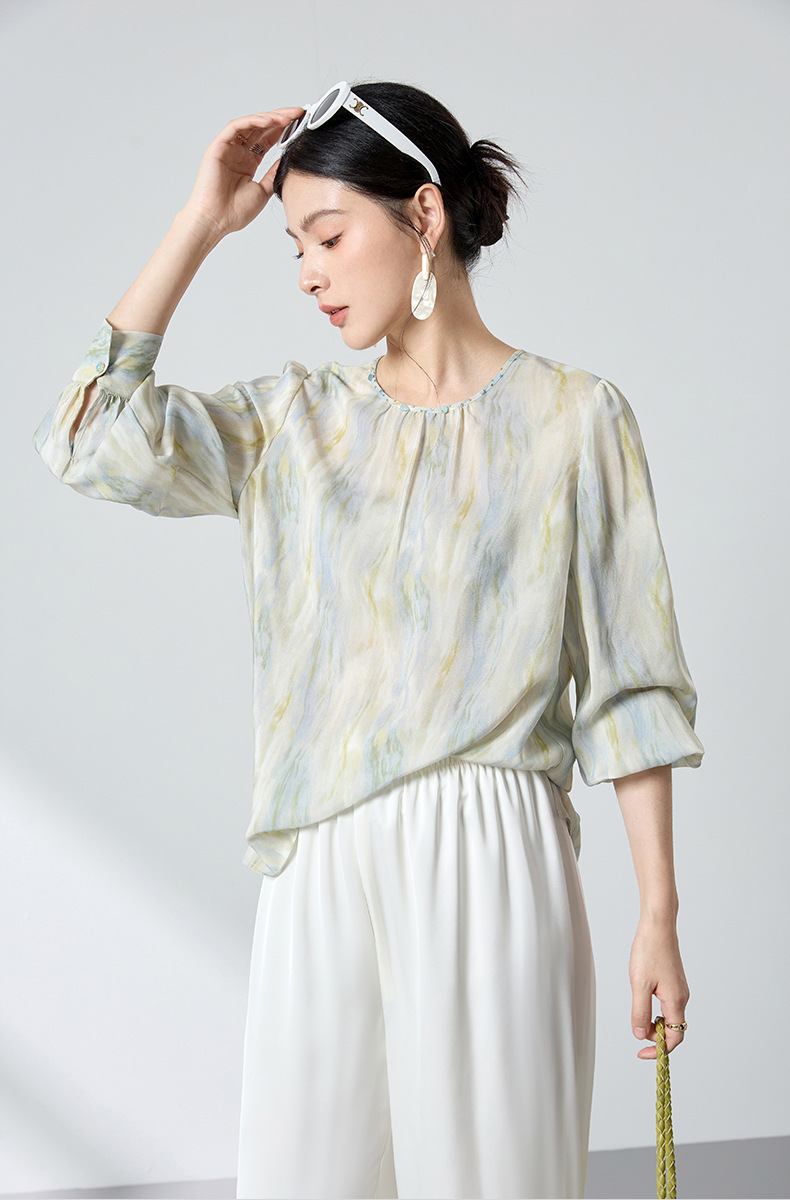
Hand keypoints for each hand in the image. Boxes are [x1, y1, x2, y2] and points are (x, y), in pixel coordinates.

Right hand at [182, 107, 305, 240]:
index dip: (284, 130)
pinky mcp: (217, 146)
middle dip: (281, 119)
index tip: (301, 124)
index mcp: (248, 162)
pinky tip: (269, 120)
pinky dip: (253, 121)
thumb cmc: (235, 211)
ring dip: (270, 118)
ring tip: (288, 116)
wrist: (215, 221)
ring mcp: (227, 148)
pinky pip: (236, 127)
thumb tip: (288, 158)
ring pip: (250, 124)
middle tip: (299, 113)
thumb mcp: (263, 190)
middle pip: (261, 128)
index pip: (268, 139)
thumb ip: (273, 173)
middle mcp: (238, 152)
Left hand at [629, 915, 688, 1059]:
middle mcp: (682, 997)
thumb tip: (640, 1035)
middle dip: (655, 1036)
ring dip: (654, 1022)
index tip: (642, 1053)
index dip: (659, 1050)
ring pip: (669, 1016)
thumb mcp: (639, 985)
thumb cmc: (649, 951)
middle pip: (673, 1029)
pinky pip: (667, 1004)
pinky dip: (655, 1009)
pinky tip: (643, 998)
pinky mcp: (674, 981)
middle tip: (636, 1030)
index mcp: (676, 1001)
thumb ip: (640, 1012)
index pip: (674, 1038)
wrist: (658, 926)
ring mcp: (679, 989)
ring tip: (637, 1011)